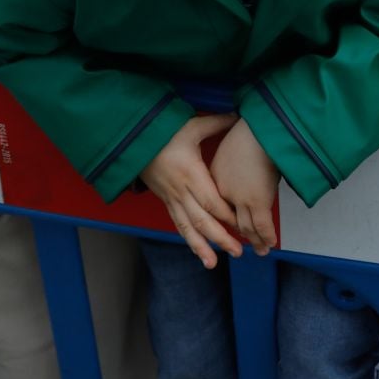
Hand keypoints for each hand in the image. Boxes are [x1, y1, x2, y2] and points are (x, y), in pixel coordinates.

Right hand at [139, 113, 242, 268]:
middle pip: (203, 220)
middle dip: (221, 238)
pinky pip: (178, 225)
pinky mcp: (166, 202)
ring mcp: (172, 199)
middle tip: (239, 252)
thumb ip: (217, 123)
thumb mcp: (191, 125)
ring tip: (215, 263)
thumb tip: (240, 115)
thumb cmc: (164, 132)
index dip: (228, 215)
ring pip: (188, 228)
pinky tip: (200, 254)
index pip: (212, 201)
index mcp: (190, 173)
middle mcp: (181, 191)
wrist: (133, 141)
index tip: (245, 225)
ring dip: (203, 247)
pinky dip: (189, 241)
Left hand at [209, 118, 279, 255]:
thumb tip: (239, 162)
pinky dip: (267, 235)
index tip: (236, 222)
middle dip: (240, 233)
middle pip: (232, 219)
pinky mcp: (257, 202)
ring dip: (256, 239)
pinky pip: (262, 225)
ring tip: (261, 250)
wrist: (257, 131)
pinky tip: (271, 243)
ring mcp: (240, 199)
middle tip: (245, 244)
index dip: (230, 215)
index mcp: (214, 179)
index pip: (220, 205)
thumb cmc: (245, 132)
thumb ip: (229, 159)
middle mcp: (224, 193)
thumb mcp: (225, 144)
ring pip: (247, 226)